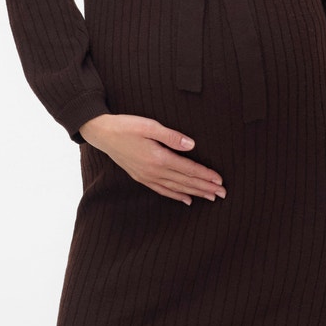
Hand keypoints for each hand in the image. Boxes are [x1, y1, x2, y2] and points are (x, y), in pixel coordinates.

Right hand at [79, 114, 226, 206]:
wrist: (102, 133)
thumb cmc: (126, 126)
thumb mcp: (149, 125)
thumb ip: (171, 136)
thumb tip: (191, 145)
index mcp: (158, 157)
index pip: (188, 169)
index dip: (205, 175)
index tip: (220, 181)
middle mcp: (153, 171)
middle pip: (185, 182)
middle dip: (205, 188)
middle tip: (222, 194)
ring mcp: (146, 176)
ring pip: (176, 188)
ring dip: (194, 193)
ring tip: (210, 198)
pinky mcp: (140, 177)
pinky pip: (162, 190)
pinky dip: (175, 196)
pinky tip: (186, 200)